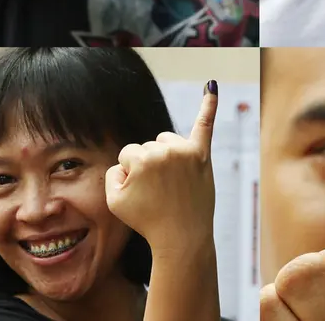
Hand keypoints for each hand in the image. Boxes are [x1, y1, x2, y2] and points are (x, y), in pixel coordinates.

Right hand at [105, 81, 216, 256]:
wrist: (182, 237)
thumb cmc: (147, 221)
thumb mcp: (113, 200)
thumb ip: (113, 172)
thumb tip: (128, 160)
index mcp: (142, 158)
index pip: (127, 154)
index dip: (130, 176)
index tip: (141, 195)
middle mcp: (166, 149)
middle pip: (148, 147)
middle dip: (148, 168)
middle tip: (158, 194)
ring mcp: (187, 151)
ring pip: (167, 140)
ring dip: (166, 156)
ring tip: (172, 183)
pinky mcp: (204, 155)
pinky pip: (205, 124)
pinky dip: (209, 104)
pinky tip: (212, 86)